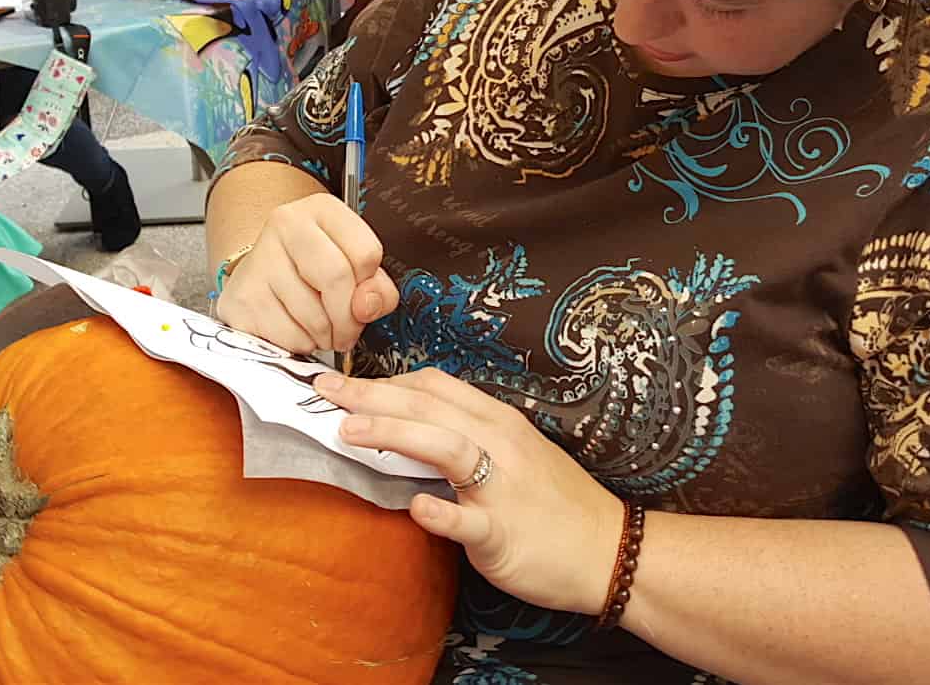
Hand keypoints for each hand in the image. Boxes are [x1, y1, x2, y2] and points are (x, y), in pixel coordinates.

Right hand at [212, 192, 397, 353]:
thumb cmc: (312, 271)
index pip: (366, 252)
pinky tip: (296, 329)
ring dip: (326, 335)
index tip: (362, 297)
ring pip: (313, 314)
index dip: (370, 287)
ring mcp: (259, 259)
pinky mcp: (242, 297)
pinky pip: (289, 336)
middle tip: (347, 330)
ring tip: (321, 328)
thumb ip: (377, 288)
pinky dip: (301, 344)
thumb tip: (367, 305)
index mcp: (322, 210)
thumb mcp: (354, 269)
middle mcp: (286, 225)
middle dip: (349, 318)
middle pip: (337, 278)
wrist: (261, 277)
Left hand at [318, 367, 622, 615]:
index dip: (384, 380)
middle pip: (429, 406)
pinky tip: (415, 509)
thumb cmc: (553, 501)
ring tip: (347, 431)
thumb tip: (405, 428)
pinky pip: (469, 521)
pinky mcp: (504, 533)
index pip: (434, 385)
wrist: (607, 548)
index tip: (343, 381)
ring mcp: (502, 487)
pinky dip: (442, 513)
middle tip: (322, 389)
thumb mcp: (512, 454)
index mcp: (497, 420)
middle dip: (371, 395)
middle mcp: (498, 442)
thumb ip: (464, 437)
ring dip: (394, 433)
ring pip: (445, 446)